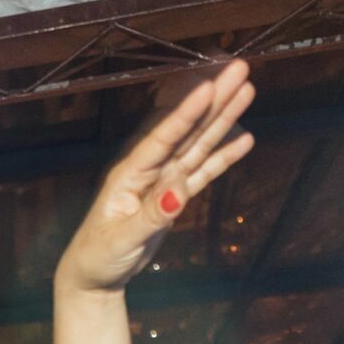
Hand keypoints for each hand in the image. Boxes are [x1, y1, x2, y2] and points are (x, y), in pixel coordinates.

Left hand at [56, 60, 254, 295]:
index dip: (186, 113)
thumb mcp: (121, 240)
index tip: (209, 85)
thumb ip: (151, 216)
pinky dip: (222, 157)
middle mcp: (148, 170)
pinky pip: (202, 172)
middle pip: (186, 130)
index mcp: (129, 174)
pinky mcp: (174, 196)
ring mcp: (162, 181)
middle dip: (213, 100)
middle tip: (240, 68)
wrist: (95, 276)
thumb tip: (180, 190)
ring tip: (247, 89)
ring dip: (221, 119)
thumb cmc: (99, 258)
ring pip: (197, 144)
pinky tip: (244, 139)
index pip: (162, 138)